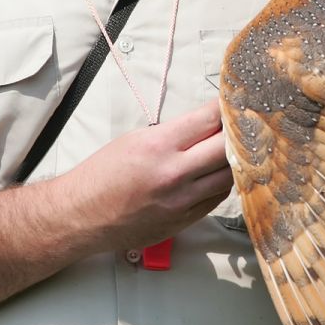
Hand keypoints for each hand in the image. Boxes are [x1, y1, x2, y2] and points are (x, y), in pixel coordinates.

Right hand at [59, 100, 234, 249]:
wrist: (81, 216)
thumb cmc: (103, 175)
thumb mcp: (135, 140)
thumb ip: (175, 133)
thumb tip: (209, 125)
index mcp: (158, 145)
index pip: (209, 119)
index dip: (227, 109)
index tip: (236, 103)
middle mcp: (174, 173)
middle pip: (226, 148)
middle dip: (237, 135)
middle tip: (243, 127)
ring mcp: (182, 200)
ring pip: (228, 176)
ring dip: (234, 161)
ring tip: (233, 152)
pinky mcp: (185, 220)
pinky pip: (217, 198)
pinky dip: (221, 183)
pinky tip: (217, 175)